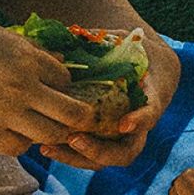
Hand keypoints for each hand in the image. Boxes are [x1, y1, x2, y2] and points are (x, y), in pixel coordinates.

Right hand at [0, 15, 96, 156]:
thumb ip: (29, 51)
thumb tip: (60, 62)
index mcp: (26, 57)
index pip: (66, 79)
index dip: (63, 86)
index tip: (52, 89)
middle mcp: (21, 85)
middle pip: (71, 114)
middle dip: (75, 118)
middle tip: (67, 119)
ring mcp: (3, 111)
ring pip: (49, 135)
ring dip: (49, 133)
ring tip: (37, 126)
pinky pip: (18, 147)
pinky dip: (21, 143)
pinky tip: (12, 132)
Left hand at [41, 29, 177, 170]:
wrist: (142, 67)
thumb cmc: (129, 52)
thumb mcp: (121, 42)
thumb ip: (102, 41)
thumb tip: (71, 33)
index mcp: (149, 99)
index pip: (150, 114)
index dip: (139, 120)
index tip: (123, 123)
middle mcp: (137, 126)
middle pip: (125, 152)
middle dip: (99, 150)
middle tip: (74, 138)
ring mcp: (120, 140)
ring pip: (103, 161)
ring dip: (76, 158)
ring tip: (48, 147)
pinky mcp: (103, 143)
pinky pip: (87, 157)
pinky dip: (67, 154)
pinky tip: (43, 146)